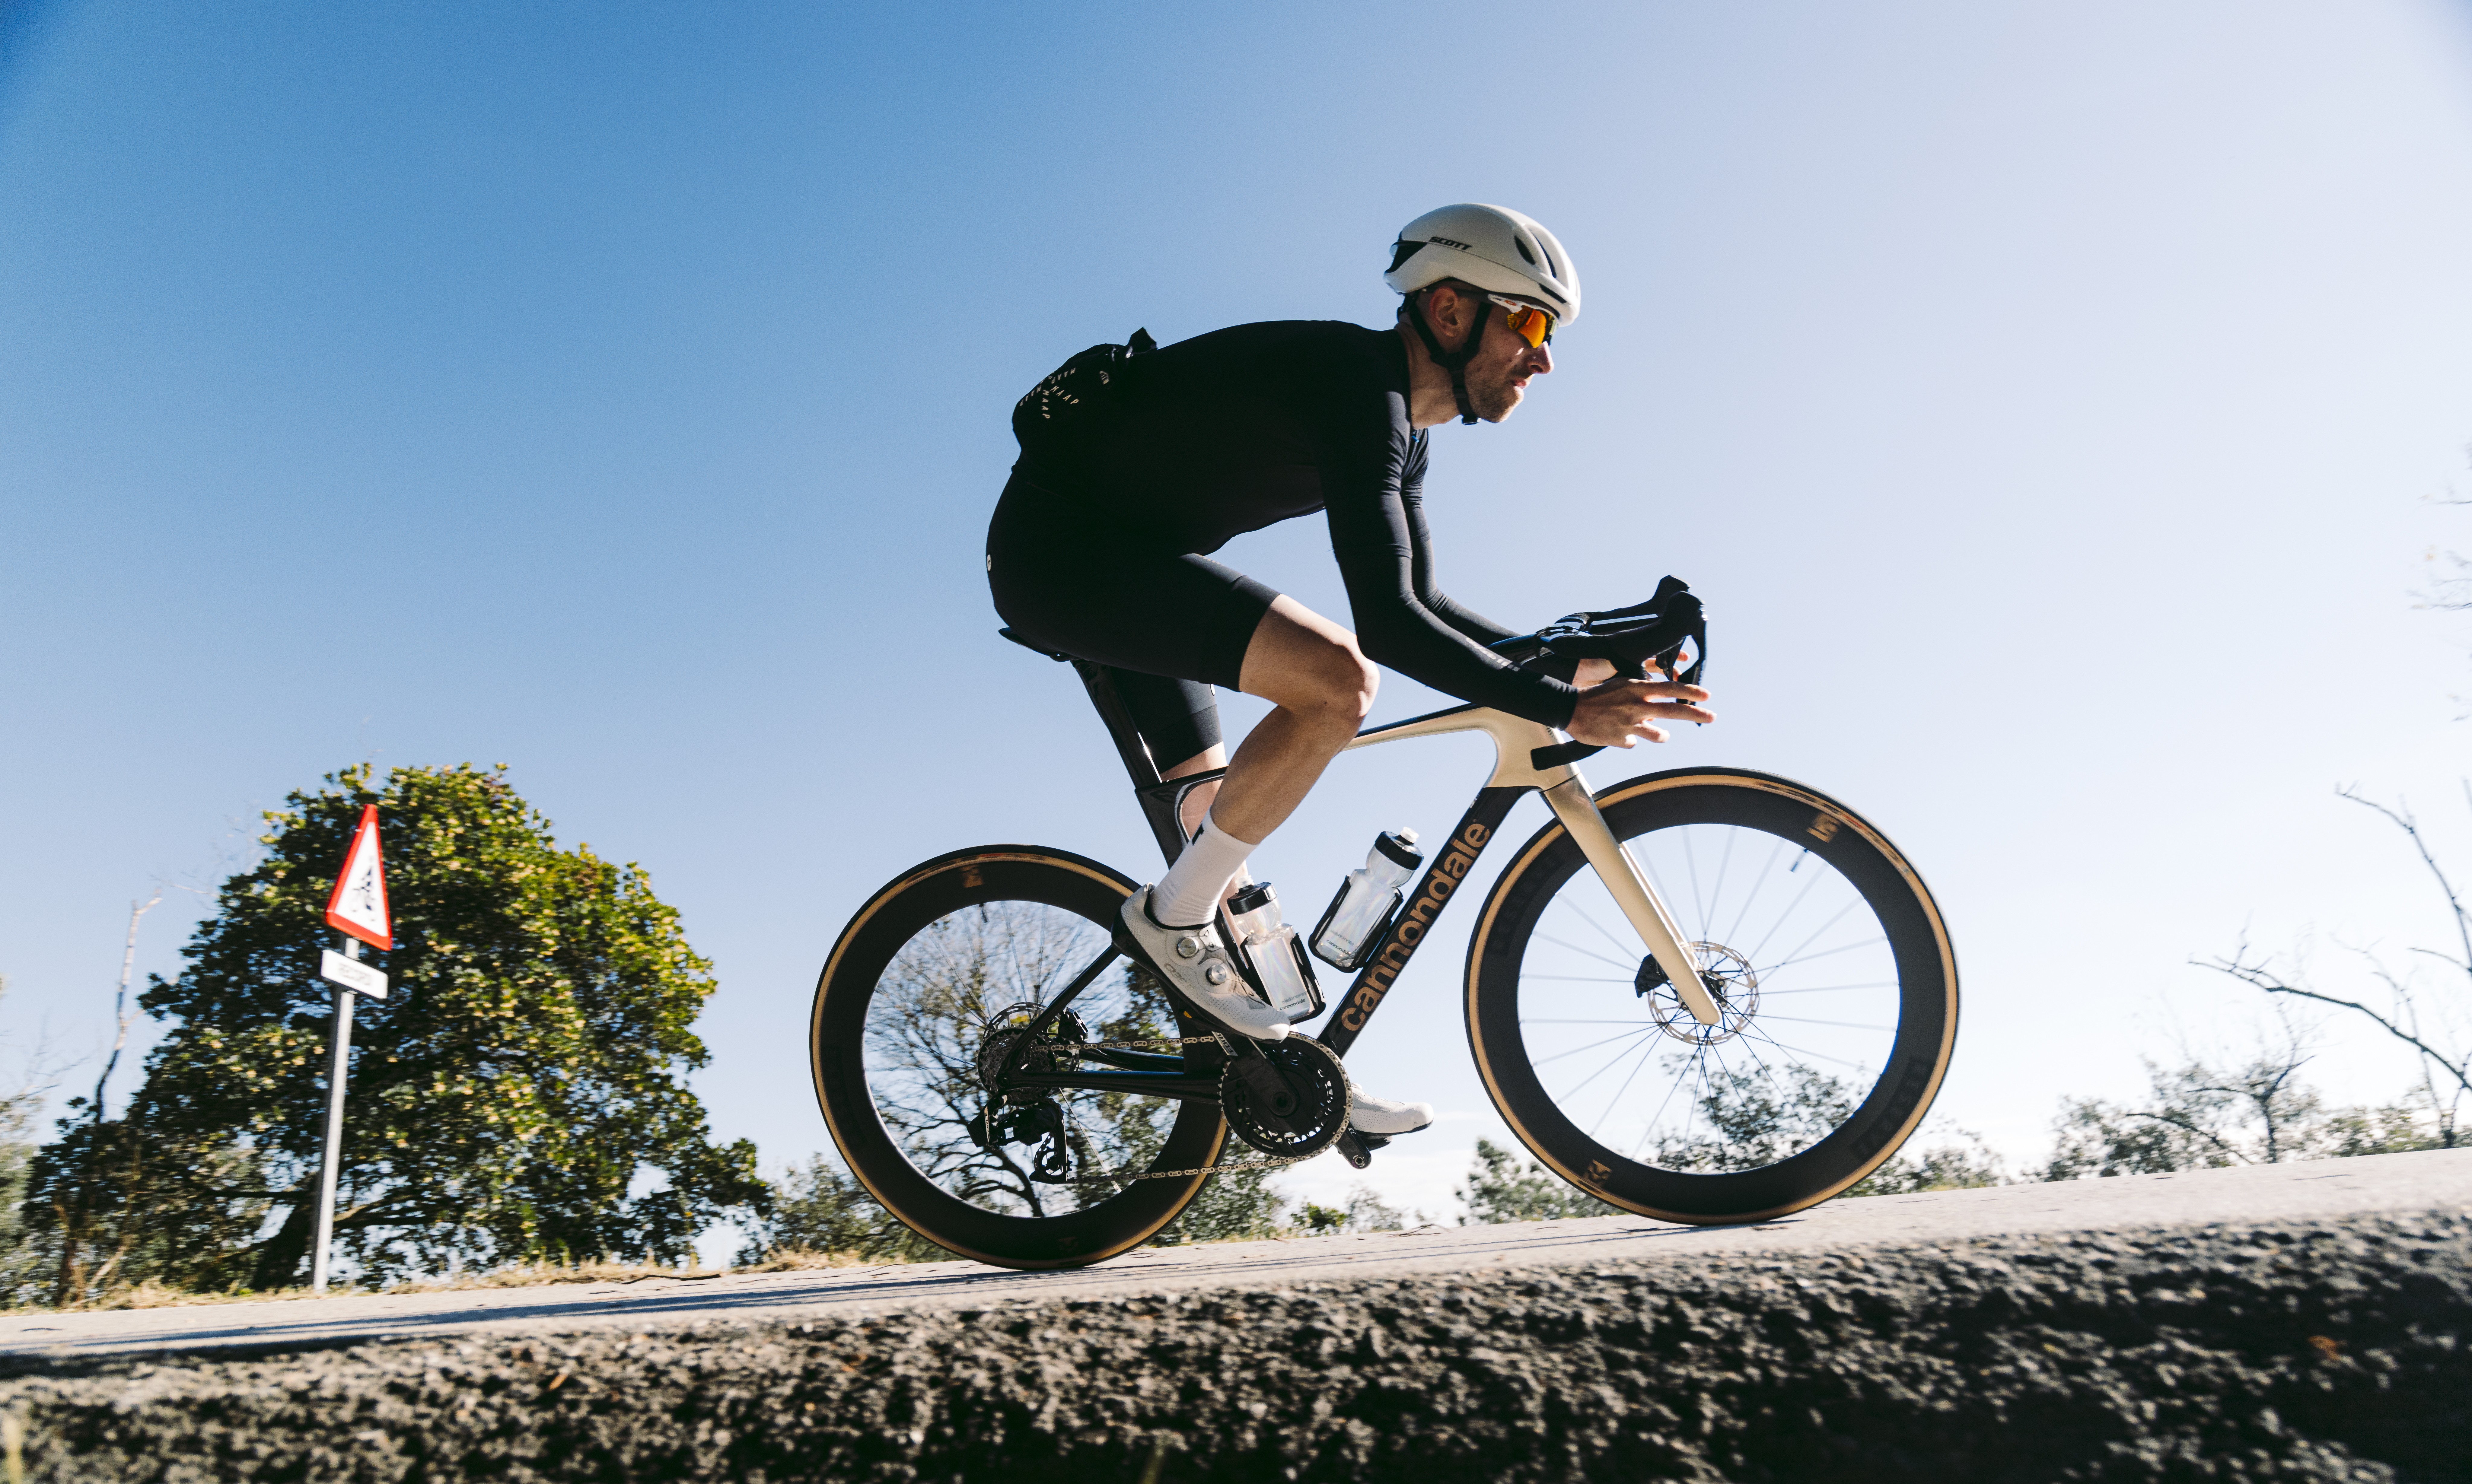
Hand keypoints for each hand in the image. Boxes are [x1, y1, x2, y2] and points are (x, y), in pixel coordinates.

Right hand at [1566, 671, 1712, 747]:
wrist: (1571, 709)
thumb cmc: (1597, 696)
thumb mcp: (1621, 686)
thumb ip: (1641, 694)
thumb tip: (1657, 704)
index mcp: (1636, 689)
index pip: (1670, 688)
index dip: (1690, 691)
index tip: (1707, 695)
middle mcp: (1637, 705)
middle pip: (1673, 710)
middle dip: (1696, 713)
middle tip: (1713, 716)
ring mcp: (1630, 723)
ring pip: (1658, 734)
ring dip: (1661, 735)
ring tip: (1660, 734)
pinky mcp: (1621, 738)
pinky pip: (1635, 742)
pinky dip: (1631, 739)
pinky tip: (1621, 734)